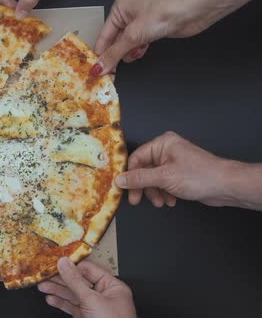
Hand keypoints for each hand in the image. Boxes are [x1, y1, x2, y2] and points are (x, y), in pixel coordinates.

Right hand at [38, 258, 135, 317]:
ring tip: (43, 286)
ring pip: (72, 294)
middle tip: (46, 275)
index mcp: (112, 287)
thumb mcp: (92, 299)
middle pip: (78, 282)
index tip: (57, 263)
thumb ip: (75, 281)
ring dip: (57, 290)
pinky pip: (71, 306)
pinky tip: (51, 299)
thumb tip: (64, 264)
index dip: (72, 265)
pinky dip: (60, 303)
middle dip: (61, 279)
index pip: (89, 270)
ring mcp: (94, 307)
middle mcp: (104, 295)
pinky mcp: (86, 316)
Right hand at [92, 0, 261, 75]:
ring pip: (125, 45)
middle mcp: (128, 15)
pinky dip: (137, 52)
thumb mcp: (133, 35)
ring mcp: (140, 23)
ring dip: (125, 55)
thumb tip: (99, 67)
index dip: (99, 55)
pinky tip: (138, 53)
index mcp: (119, 9)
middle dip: (112, 57)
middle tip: (108, 74)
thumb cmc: (166, 11)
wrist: (193, 10)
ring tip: (124, 63)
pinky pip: (137, 45)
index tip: (95, 71)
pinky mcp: (151, 31)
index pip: (103, 37)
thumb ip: (115, 53)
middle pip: (113, 42)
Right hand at [115, 131, 241, 207]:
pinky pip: (163, 183)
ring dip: (154, 192)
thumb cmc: (199, 176)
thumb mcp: (164, 177)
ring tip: (160, 202)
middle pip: (144, 169)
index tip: (123, 188)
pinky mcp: (179, 174)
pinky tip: (170, 200)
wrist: (226, 186)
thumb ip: (139, 179)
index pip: (136, 158)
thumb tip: (119, 180)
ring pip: (153, 178)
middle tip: (137, 200)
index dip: (129, 174)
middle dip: (143, 186)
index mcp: (162, 143)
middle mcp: (166, 150)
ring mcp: (173, 162)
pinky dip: (164, 193)